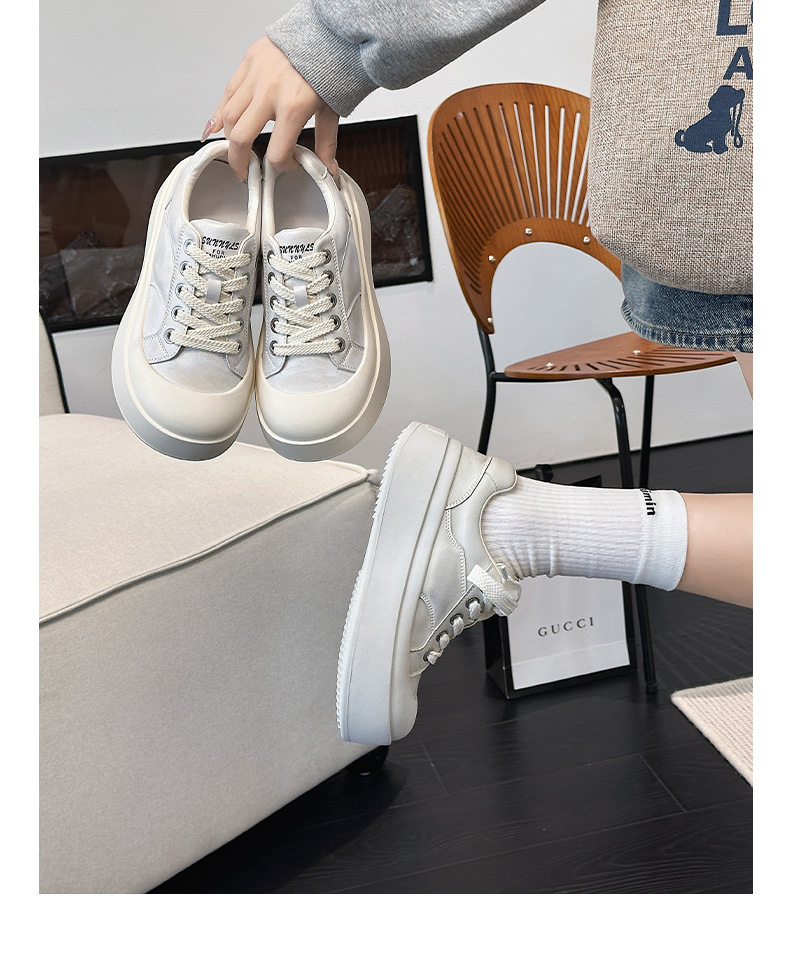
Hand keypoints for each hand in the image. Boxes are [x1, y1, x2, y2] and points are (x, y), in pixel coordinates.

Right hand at [203, 36, 338, 180]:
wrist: (327, 31)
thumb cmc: (330, 67)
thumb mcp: (331, 110)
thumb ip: (326, 143)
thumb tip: (327, 169)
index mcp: (294, 107)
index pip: (276, 153)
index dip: (281, 167)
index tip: (286, 165)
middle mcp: (270, 91)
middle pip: (241, 138)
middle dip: (239, 161)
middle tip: (244, 172)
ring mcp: (256, 75)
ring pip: (229, 116)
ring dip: (229, 138)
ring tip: (235, 150)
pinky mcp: (249, 61)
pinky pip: (228, 91)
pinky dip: (219, 111)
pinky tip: (216, 126)